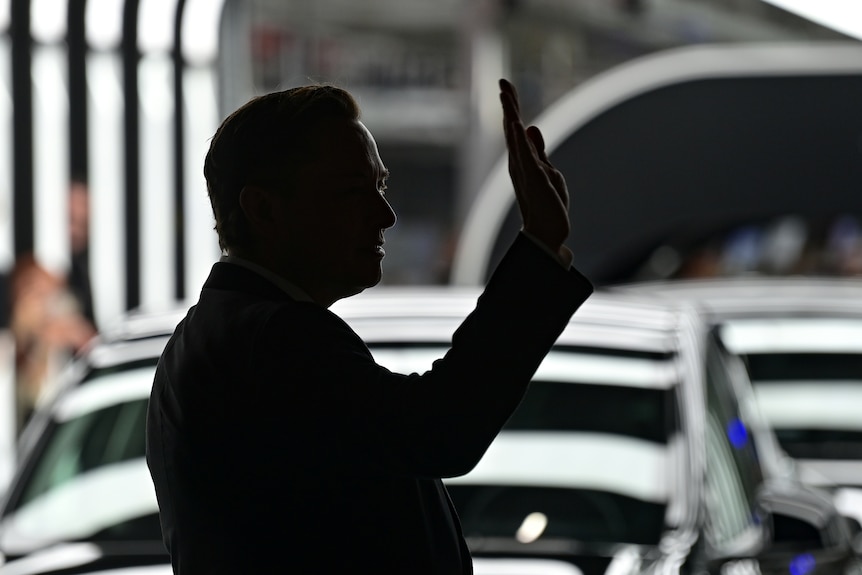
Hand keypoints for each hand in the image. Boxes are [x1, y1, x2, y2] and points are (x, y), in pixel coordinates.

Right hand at [500, 79, 571, 264]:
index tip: (506, 86)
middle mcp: (519, 163)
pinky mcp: (534, 179)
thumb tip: (530, 126)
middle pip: (511, 128)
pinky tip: (517, 123)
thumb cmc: (546, 205)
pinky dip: (520, 139)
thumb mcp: (547, 170)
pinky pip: (526, 155)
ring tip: (505, 95)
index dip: (511, 106)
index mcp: (523, 160)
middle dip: (508, 105)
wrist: (547, 233)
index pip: (516, 128)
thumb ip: (538, 149)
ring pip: (515, 138)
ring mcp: (525, 171)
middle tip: (502, 83)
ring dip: (510, 115)